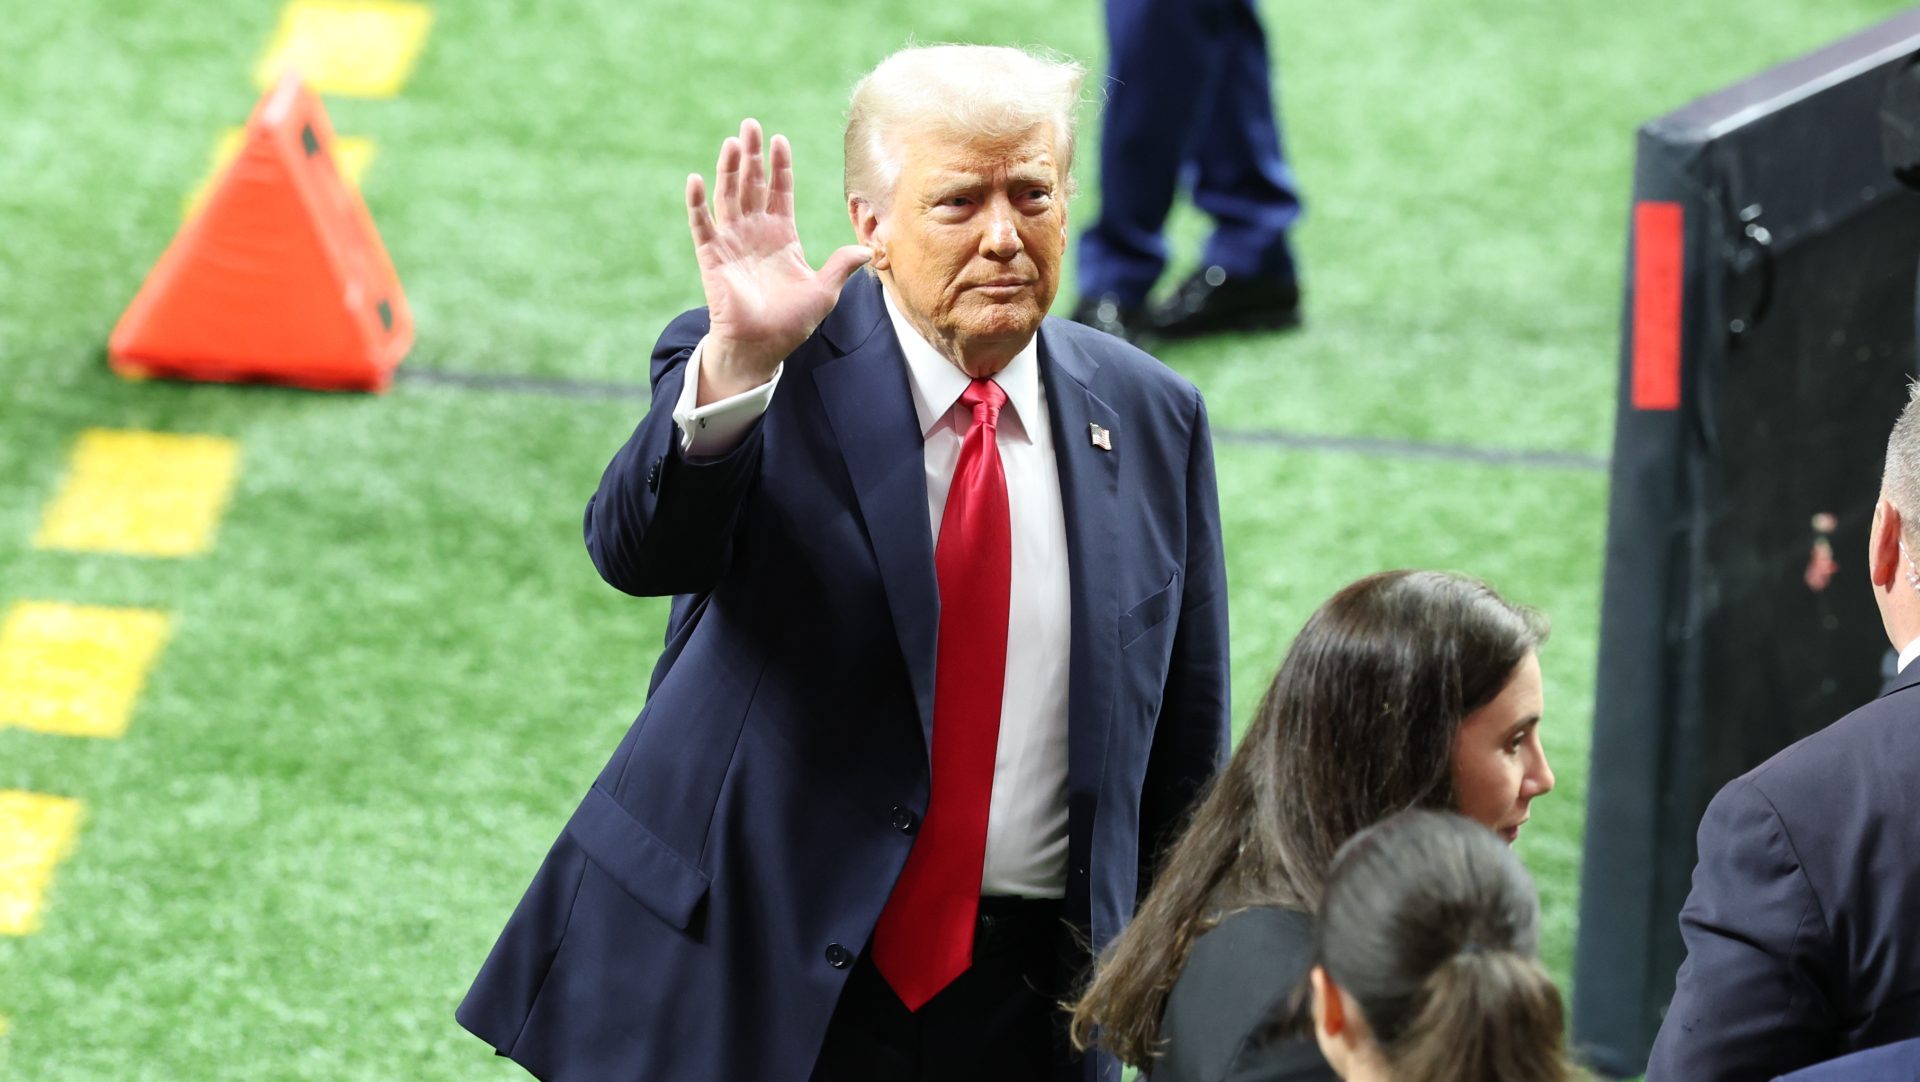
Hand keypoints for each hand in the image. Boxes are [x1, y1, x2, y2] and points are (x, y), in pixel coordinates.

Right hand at [686, 119, 871, 402]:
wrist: (762, 347)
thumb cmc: (791, 323)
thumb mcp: (824, 291)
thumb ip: (840, 266)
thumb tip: (867, 248)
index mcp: (781, 237)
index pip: (780, 192)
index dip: (779, 167)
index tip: (779, 140)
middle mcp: (755, 234)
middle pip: (752, 185)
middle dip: (751, 155)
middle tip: (750, 124)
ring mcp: (732, 243)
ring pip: (728, 197)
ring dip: (729, 169)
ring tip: (732, 142)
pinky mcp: (712, 257)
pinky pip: (702, 225)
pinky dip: (697, 203)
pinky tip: (696, 179)